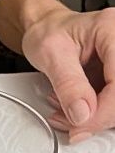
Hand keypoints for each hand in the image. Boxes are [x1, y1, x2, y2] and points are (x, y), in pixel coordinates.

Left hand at [21, 7, 114, 141]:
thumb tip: (82, 114)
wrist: (44, 28)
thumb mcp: (49, 53)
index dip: (104, 109)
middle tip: (73, 124)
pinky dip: (93, 113)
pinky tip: (73, 108)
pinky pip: (111, 102)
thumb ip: (67, 84)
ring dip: (95, 117)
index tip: (81, 122)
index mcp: (110, 31)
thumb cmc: (47, 31)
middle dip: (98, 116)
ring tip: (66, 114)